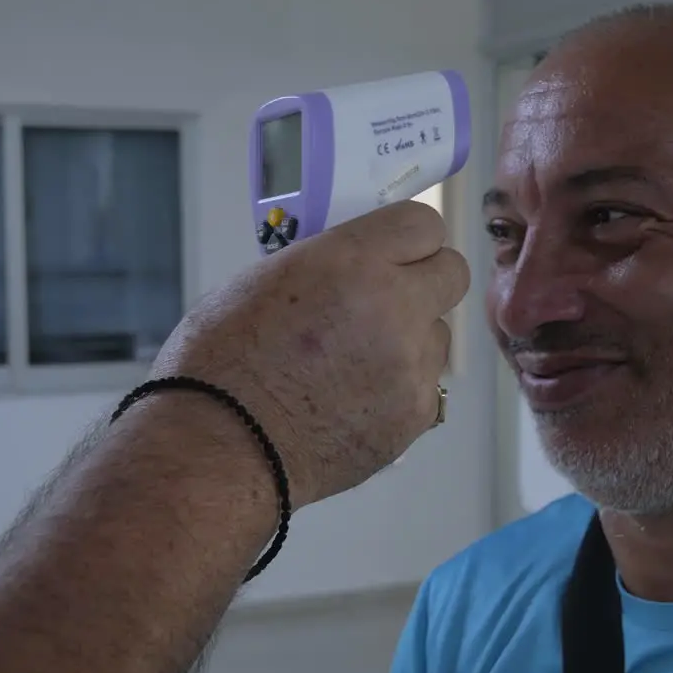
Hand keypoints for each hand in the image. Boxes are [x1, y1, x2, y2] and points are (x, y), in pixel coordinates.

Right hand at [149, 200, 469, 508]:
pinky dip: (401, 389)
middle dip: (425, 280)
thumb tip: (355, 263)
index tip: (397, 250)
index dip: (409, 238)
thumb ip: (327, 264)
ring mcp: (410, 364)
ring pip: (439, 334)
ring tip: (356, 360)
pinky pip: (427, 386)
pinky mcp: (416, 414)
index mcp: (351, 261)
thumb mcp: (262, 281)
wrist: (220, 448)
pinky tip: (355, 398)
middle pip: (453, 273)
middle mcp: (392, 307)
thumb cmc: (221, 368)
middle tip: (391, 297)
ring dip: (411, 339)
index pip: (423, 224)